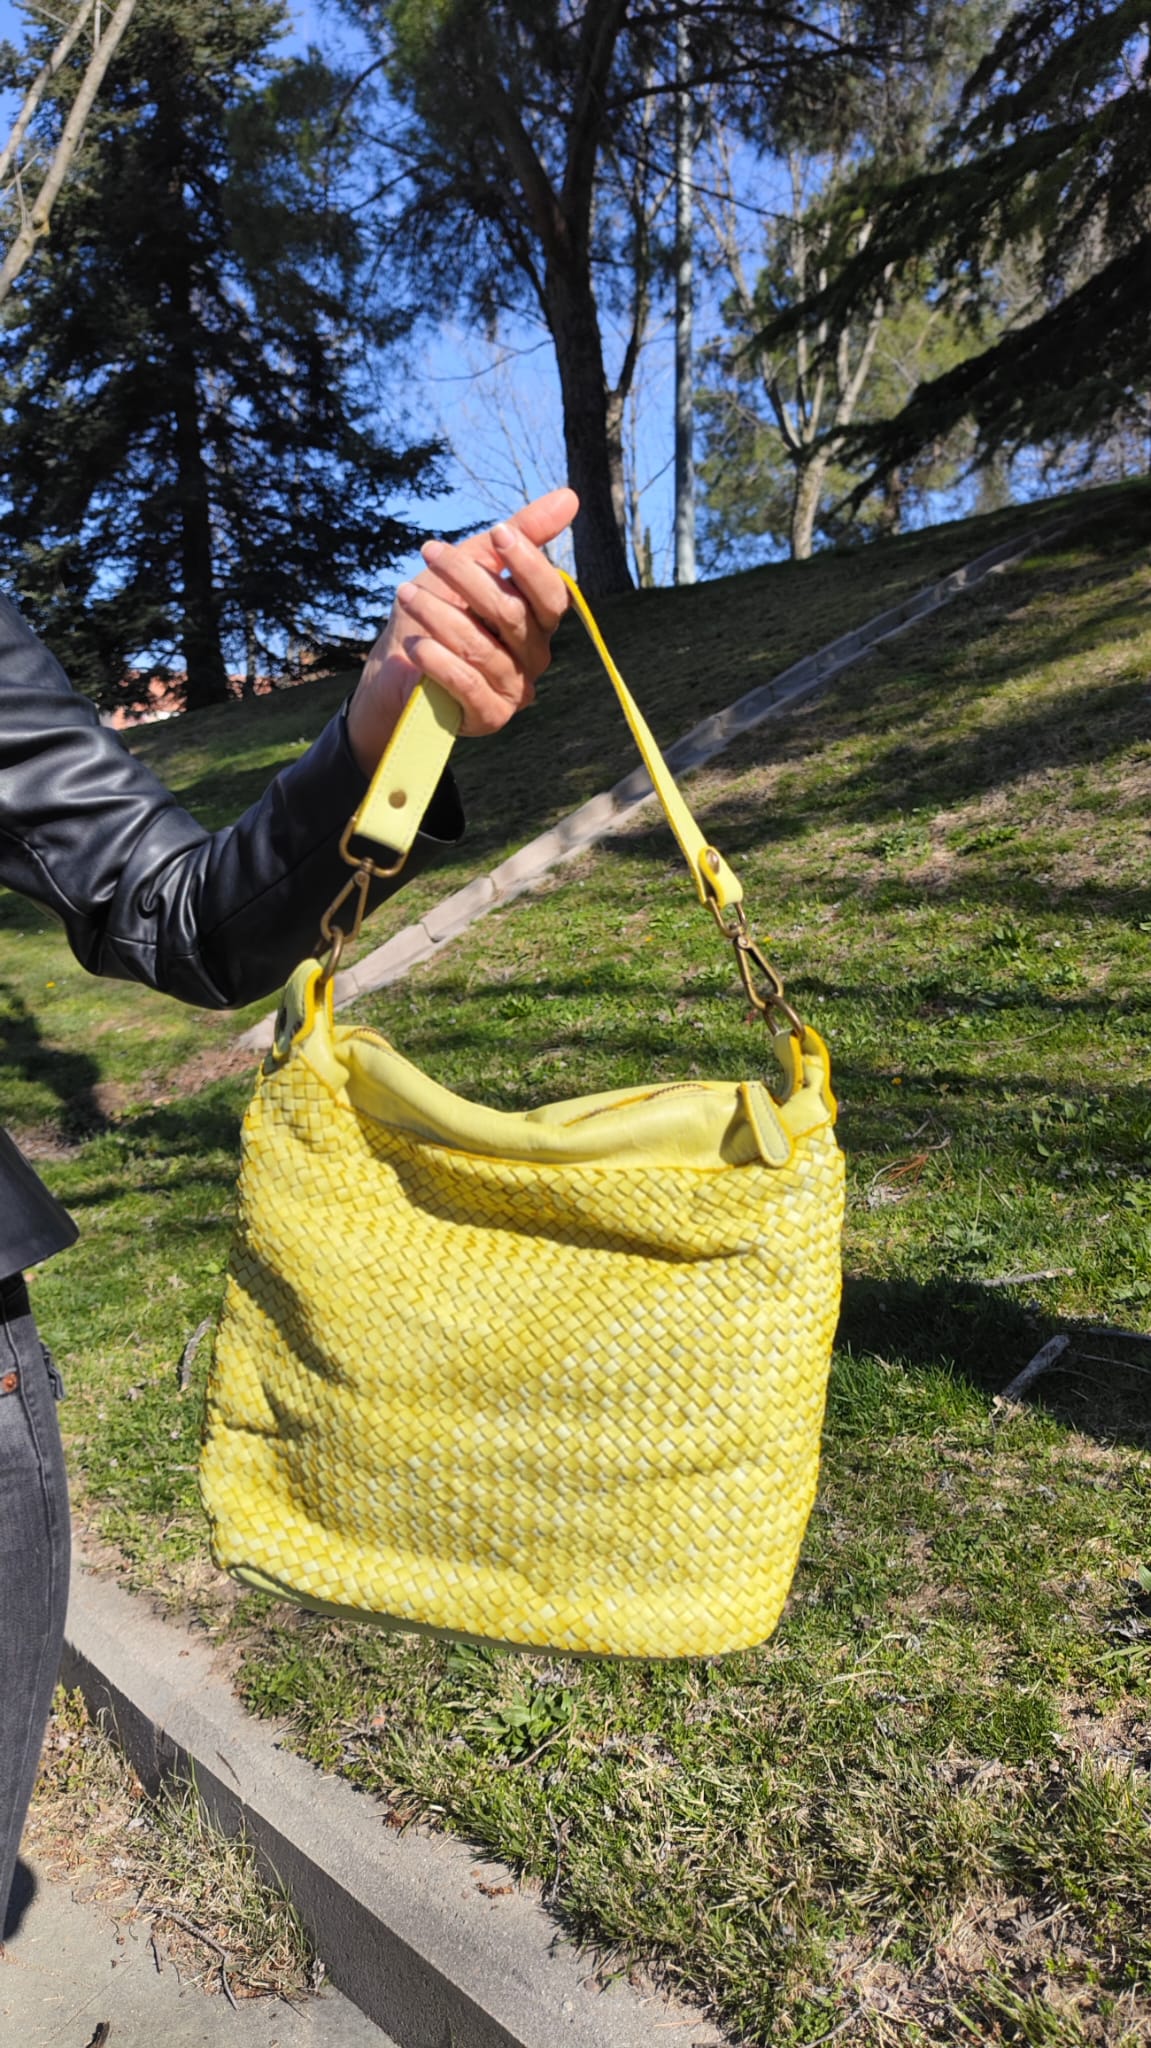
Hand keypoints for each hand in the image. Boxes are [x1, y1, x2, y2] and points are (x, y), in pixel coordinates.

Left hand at [346, 487, 577, 774]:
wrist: (394, 675)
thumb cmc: (437, 615)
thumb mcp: (472, 567)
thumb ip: (518, 536)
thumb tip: (571, 497)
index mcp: (536, 623)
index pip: (550, 595)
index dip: (528, 563)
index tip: (498, 532)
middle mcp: (534, 657)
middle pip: (513, 615)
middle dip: (469, 578)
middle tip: (430, 551)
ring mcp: (513, 690)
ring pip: (482, 647)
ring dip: (439, 615)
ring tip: (406, 595)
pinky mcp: (488, 716)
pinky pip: (467, 683)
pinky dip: (438, 660)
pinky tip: (415, 644)